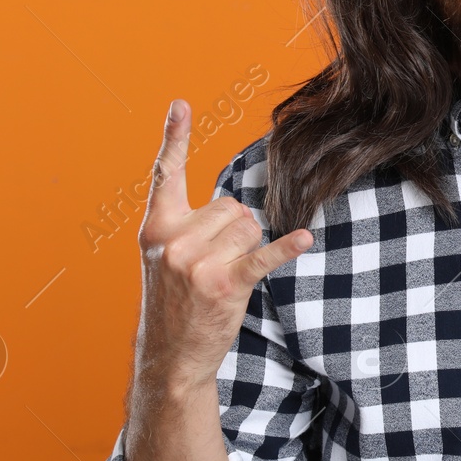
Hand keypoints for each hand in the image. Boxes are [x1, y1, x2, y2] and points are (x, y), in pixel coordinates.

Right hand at [134, 99, 312, 388]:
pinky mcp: (226, 283)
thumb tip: (234, 207)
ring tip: (225, 276)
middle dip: (234, 230)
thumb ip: (185, 225)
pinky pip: (263, 256)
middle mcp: (173, 240)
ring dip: (248, 248)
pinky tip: (304, 240)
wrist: (169, 356)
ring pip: (249, 226)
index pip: (164, 174)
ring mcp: (197, 262)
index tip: (180, 104)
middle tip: (215, 264)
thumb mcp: (163, 258)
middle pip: (231, 205)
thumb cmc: (173, 303)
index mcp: (155, 228)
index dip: (174, 137)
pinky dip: (286, 249)